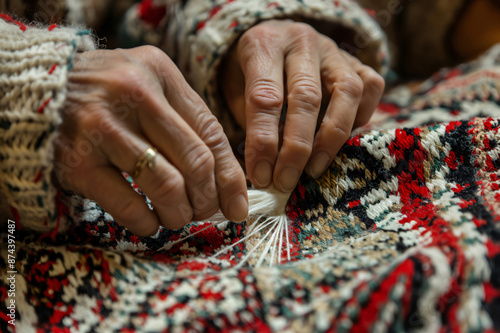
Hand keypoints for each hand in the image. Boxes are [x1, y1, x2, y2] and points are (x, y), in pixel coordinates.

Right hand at [54, 46, 247, 235]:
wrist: (36, 89)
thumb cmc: (104, 94)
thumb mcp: (146, 86)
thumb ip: (183, 119)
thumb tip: (225, 178)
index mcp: (159, 73)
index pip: (211, 132)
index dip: (231, 175)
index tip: (239, 203)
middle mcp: (134, 94)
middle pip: (196, 161)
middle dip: (208, 198)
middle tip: (206, 212)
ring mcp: (103, 127)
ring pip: (167, 185)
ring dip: (180, 213)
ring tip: (177, 217)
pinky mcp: (77, 160)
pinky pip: (129, 205)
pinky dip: (147, 222)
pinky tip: (149, 222)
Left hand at [221, 20, 384, 191]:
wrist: (272, 37)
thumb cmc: (249, 73)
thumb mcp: (236, 91)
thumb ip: (251, 123)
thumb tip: (268, 170)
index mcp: (264, 44)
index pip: (265, 97)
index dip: (263, 142)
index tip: (261, 175)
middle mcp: (302, 42)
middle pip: (307, 97)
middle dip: (296, 148)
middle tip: (285, 180)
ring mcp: (333, 49)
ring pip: (347, 91)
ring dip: (331, 137)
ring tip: (314, 169)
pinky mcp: (357, 60)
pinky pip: (371, 86)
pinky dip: (361, 117)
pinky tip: (342, 140)